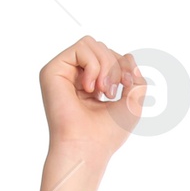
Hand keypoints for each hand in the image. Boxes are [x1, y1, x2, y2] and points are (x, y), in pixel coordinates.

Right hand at [38, 36, 147, 162]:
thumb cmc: (108, 132)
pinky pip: (81, 48)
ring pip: (91, 43)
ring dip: (106, 65)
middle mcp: (76, 77)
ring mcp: (64, 73)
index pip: (110, 56)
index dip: (124, 65)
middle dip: (115, 65)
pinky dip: (93, 65)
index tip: (129, 85)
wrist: (88, 147)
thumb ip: (136, 78)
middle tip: (112, 93)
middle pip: (102, 47)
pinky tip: (90, 88)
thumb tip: (128, 56)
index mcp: (93, 84)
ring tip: (103, 91)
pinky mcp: (53, 70)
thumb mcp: (133, 102)